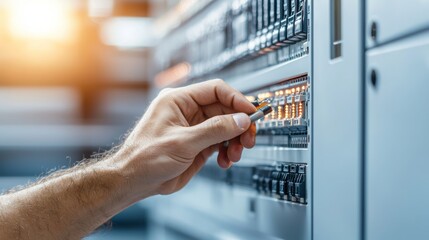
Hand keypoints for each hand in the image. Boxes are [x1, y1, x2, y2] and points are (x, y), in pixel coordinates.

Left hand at [110, 79, 256, 196]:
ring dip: (235, 140)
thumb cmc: (145, 158)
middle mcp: (187, 111)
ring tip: (235, 154)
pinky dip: (227, 151)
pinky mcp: (197, 144)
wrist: (134, 181)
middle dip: (239, 124)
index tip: (252, 112)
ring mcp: (193, 128)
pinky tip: (225, 161)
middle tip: (249, 139)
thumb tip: (240, 120)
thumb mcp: (183, 142)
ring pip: (225, 127)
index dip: (237, 100)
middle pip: (224, 109)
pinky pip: (220, 142)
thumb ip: (215, 130)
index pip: (216, 90)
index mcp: (179, 100)